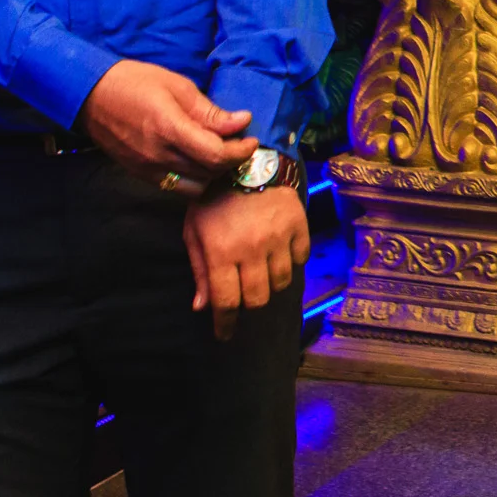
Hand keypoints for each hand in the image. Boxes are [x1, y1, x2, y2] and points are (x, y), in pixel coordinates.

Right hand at [80, 59, 258, 190]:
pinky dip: (195, 179)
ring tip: (219, 152)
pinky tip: (199, 161)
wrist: (90, 96)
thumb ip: (210, 111)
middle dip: (232, 160)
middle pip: (210, 171)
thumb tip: (241, 122)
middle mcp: (158, 154)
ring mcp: (148, 168)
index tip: (251, 140)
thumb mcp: (178, 86)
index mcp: (169, 128)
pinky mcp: (141, 175)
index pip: (216, 154)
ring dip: (215, 172)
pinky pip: (177, 187)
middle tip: (239, 142)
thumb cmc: (136, 83)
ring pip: (196, 184)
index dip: (241, 151)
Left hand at [183, 186, 309, 340]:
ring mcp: (279, 237)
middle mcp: (252, 249)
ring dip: (271, 283)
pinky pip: (301, 258)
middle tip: (245, 294)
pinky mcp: (299, 225)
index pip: (226, 302)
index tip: (225, 334)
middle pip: (257, 298)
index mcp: (221, 252)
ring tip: (263, 271)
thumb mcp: (195, 233)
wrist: (245, 163)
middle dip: (249, 302)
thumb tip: (203, 308)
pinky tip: (281, 252)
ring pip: (281, 281)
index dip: (225, 323)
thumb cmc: (213, 201)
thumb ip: (200, 271)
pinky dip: (292, 261)